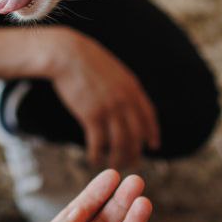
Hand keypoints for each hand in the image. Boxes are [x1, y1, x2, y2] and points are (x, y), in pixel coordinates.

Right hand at [46, 29, 159, 168]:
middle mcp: (125, 100)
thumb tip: (128, 100)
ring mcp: (109, 108)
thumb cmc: (87, 61)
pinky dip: (97, 155)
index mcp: (132, 88)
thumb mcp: (113, 70)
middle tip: (132, 164)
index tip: (153, 146)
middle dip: (136, 152)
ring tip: (113, 166)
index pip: (148, 116)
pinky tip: (94, 160)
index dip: (152, 133)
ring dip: (118, 158)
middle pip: (136, 134)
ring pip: (120, 143)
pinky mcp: (91, 115)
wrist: (68, 55)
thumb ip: (123, 86)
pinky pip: (98, 142)